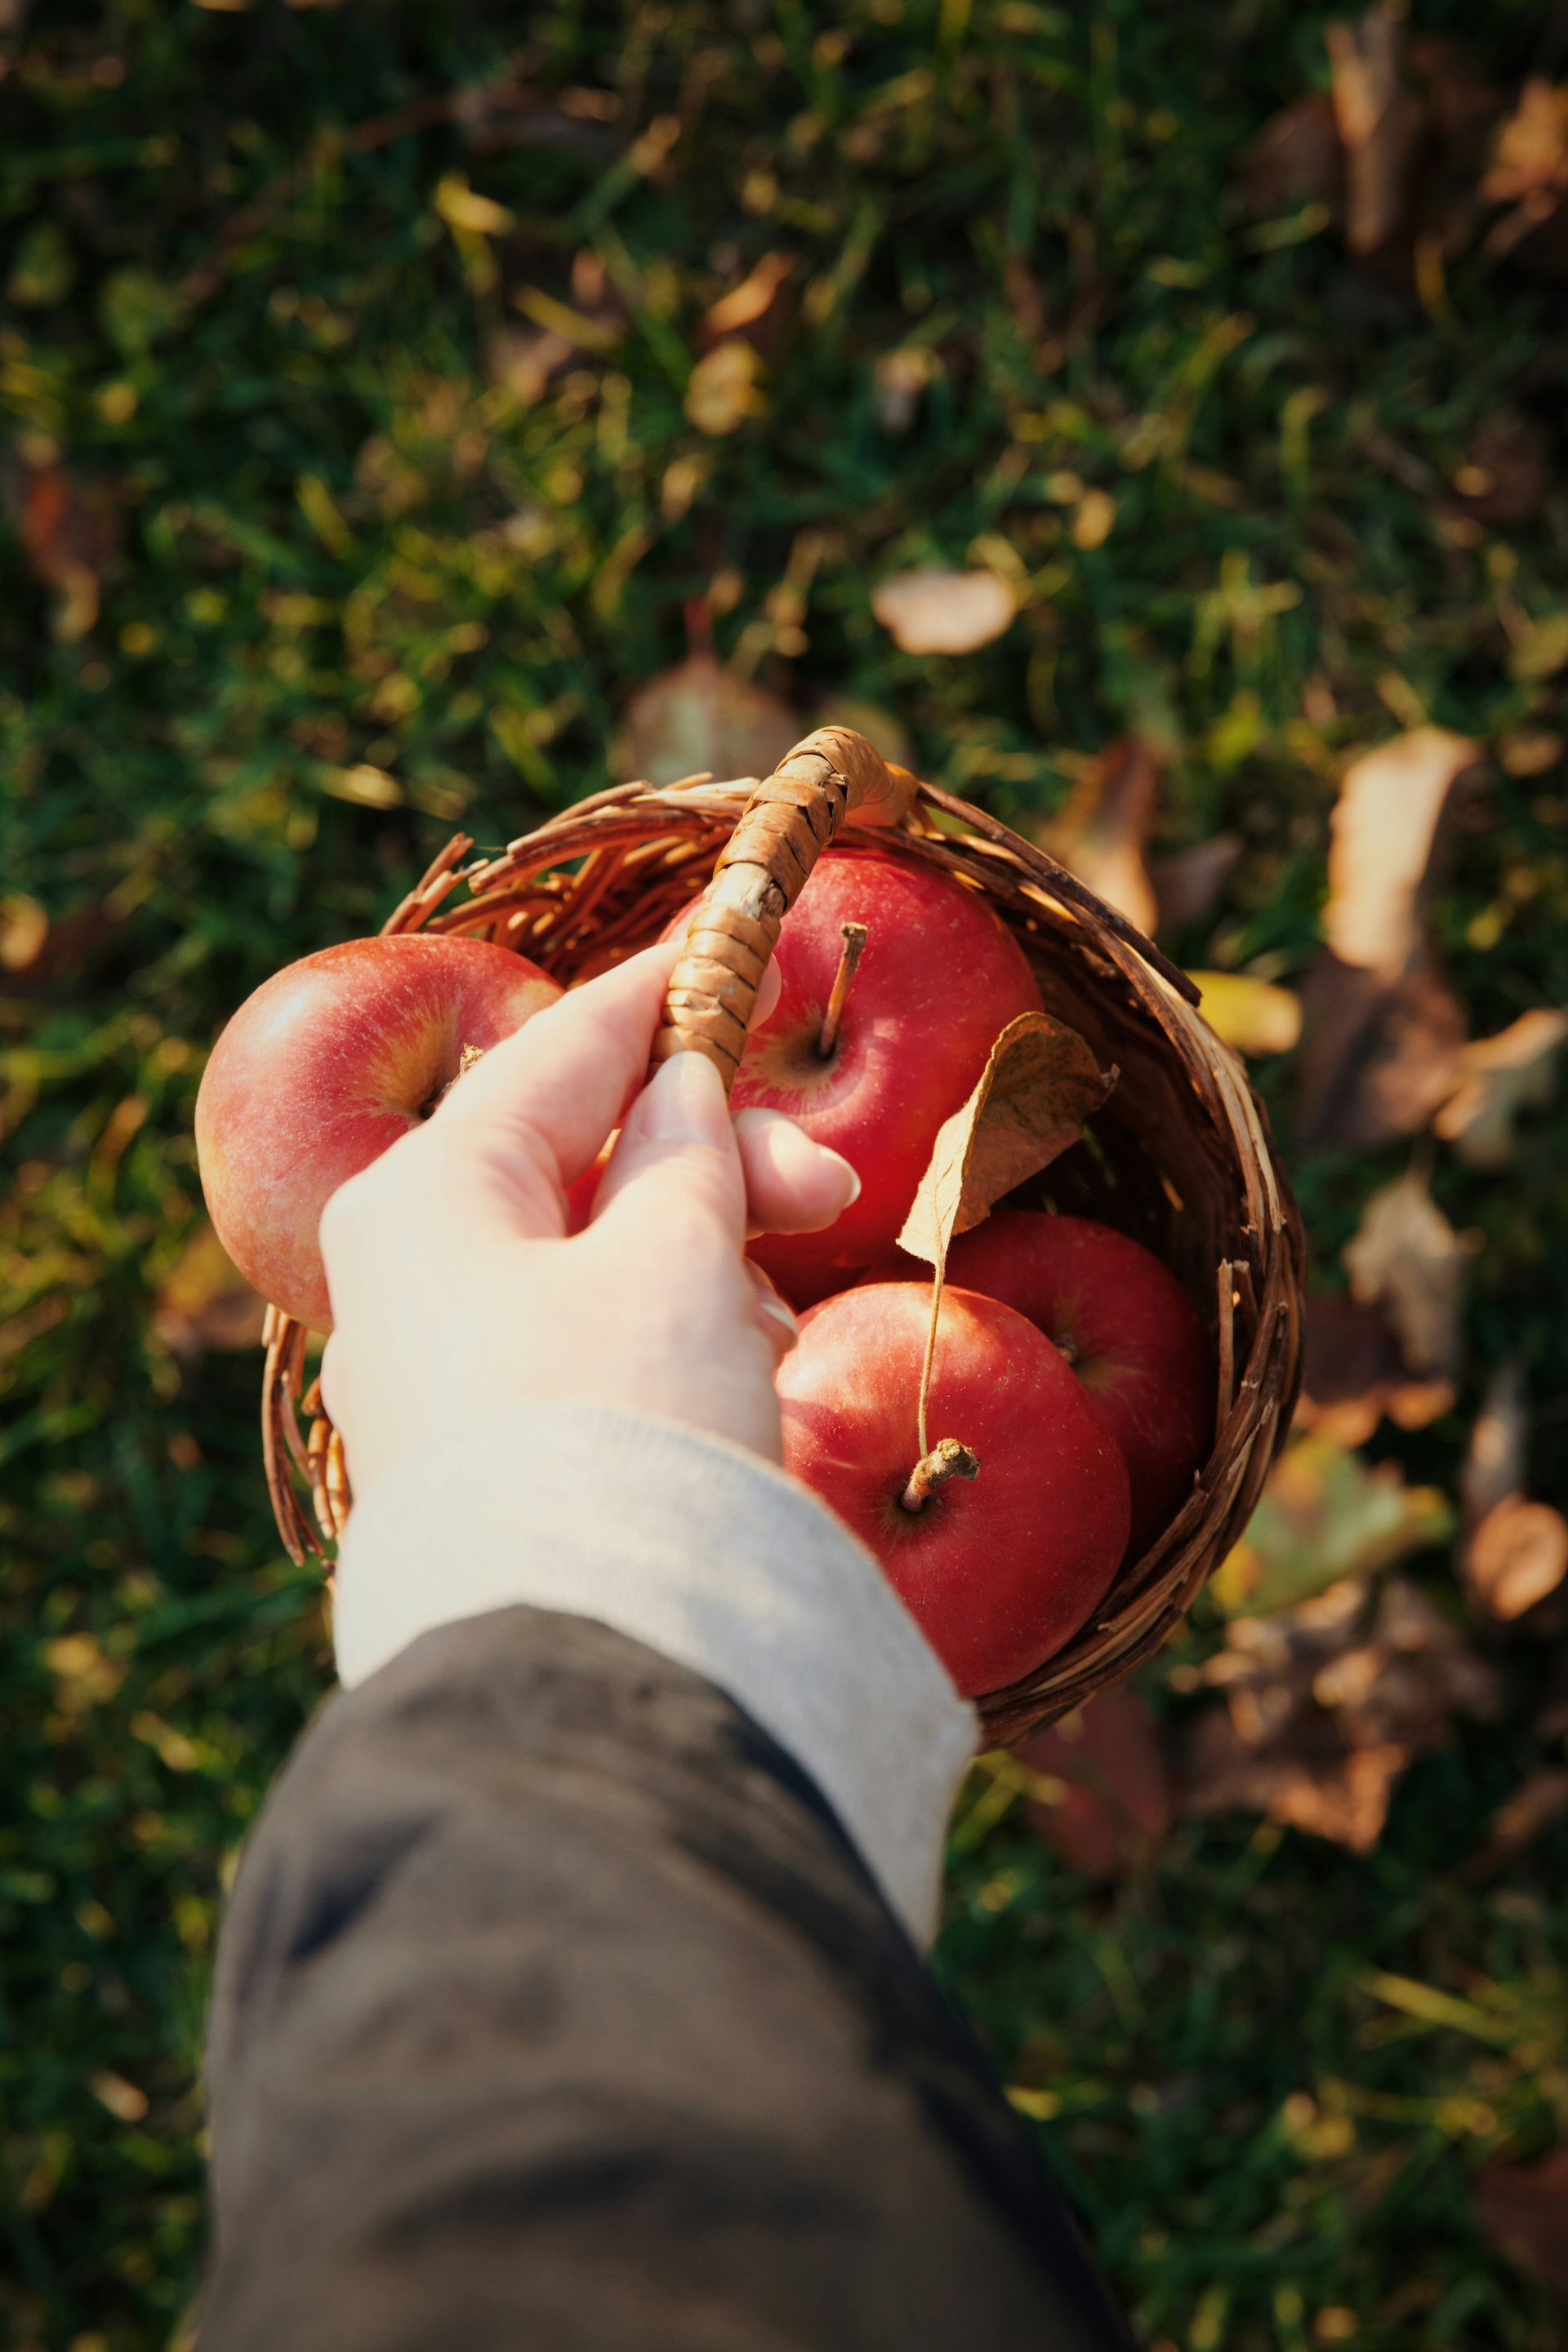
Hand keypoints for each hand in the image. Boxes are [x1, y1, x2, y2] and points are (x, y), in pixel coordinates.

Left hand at [318, 939, 857, 1500]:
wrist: (577, 1672)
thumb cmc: (620, 1425)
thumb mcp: (672, 1263)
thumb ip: (685, 1157)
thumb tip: (681, 1092)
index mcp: (428, 1197)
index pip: (559, 1055)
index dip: (657, 998)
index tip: (729, 944)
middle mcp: (414, 1276)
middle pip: (587, 1168)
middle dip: (717, 1168)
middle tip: (834, 1188)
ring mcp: (448, 1376)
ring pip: (605, 1266)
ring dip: (707, 1272)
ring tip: (773, 1338)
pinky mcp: (496, 1460)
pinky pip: (602, 1356)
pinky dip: (679, 1348)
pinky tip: (745, 1392)